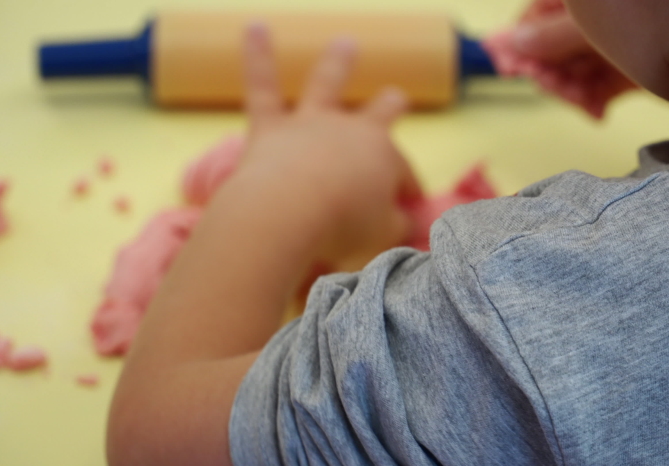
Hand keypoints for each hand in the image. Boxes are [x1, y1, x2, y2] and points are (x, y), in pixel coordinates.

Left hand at [237, 23, 420, 263]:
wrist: (286, 214)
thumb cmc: (343, 227)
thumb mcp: (384, 234)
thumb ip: (400, 224)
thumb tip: (412, 220)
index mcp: (383, 156)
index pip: (402, 173)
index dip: (408, 190)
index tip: (410, 209)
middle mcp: (351, 131)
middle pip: (378, 115)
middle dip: (389, 107)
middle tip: (396, 97)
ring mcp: (310, 124)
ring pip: (327, 85)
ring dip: (338, 63)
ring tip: (346, 43)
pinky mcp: (270, 128)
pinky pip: (263, 86)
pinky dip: (258, 55)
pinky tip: (255, 27)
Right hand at [483, 0, 636, 117]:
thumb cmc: (653, 20)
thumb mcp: (588, 21)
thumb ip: (547, 34)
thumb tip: (507, 42)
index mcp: (581, 1)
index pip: (536, 15)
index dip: (518, 43)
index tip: (506, 69)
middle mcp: (596, 18)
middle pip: (552, 48)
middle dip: (549, 72)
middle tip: (551, 84)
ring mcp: (615, 43)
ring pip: (573, 72)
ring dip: (570, 91)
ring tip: (583, 101)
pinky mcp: (633, 70)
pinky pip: (599, 89)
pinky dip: (593, 102)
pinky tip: (598, 112)